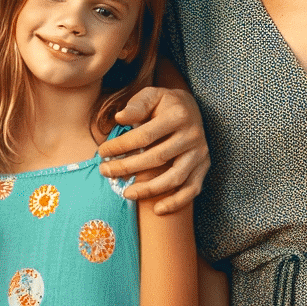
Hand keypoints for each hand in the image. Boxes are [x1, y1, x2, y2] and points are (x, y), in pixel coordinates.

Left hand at [100, 86, 209, 214]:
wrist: (191, 108)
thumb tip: (119, 118)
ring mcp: (200, 153)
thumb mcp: (151, 95)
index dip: (121, 145)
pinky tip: (157, 209)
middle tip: (105, 172)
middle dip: (127, 168)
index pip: (144, 135)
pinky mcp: (204, 166)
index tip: (102, 151)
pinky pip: (192, 189)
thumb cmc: (164, 104)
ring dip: (149, 189)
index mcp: (177, 115)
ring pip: (174, 177)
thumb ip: (136, 105)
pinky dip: (176, 202)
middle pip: (156, 158)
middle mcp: (192, 135)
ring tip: (126, 193)